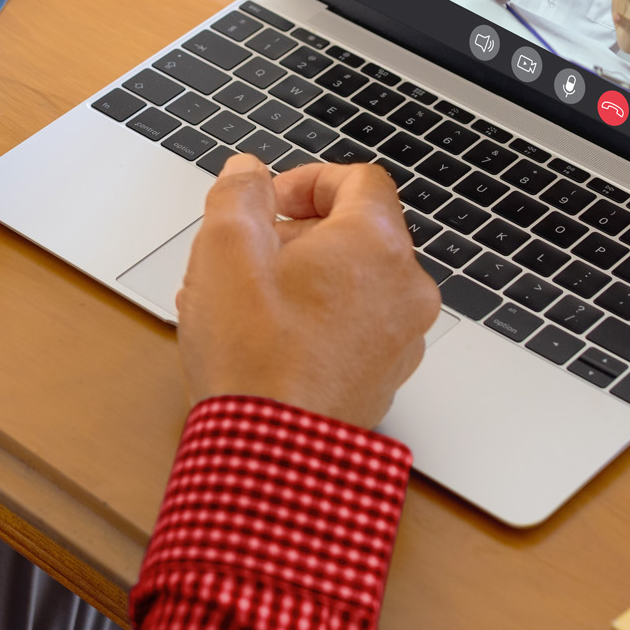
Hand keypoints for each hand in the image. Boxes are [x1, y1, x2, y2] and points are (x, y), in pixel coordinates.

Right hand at [176, 155, 437, 430]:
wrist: (271, 456)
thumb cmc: (253, 357)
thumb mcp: (224, 247)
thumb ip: (238, 192)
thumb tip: (249, 173)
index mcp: (377, 245)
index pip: (359, 179)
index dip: (307, 180)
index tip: (270, 201)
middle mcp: (405, 289)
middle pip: (357, 232)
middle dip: (298, 234)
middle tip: (250, 253)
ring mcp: (402, 339)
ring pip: (355, 282)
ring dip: (305, 278)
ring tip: (248, 301)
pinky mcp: (385, 378)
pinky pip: (356, 327)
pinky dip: (319, 320)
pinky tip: (267, 340)